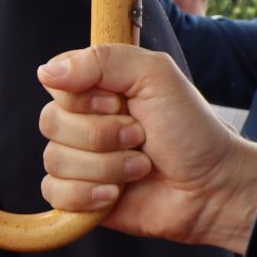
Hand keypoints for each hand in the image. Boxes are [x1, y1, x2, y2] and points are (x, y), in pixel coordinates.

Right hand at [38, 46, 256, 253]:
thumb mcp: (155, 76)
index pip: (57, 85)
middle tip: (140, 137)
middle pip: (51, 123)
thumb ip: (103, 60)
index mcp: (96, 90)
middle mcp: (82, 122)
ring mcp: (78, 160)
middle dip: (101, 136)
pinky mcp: (77, 195)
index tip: (120, 104)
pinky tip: (116, 194)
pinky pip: (55, 193)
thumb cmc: (190, 130)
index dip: (85, 100)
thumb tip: (45, 72)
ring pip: (55, 160)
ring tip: (139, 168)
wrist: (211, 187)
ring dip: (105, 167)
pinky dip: (87, 195)